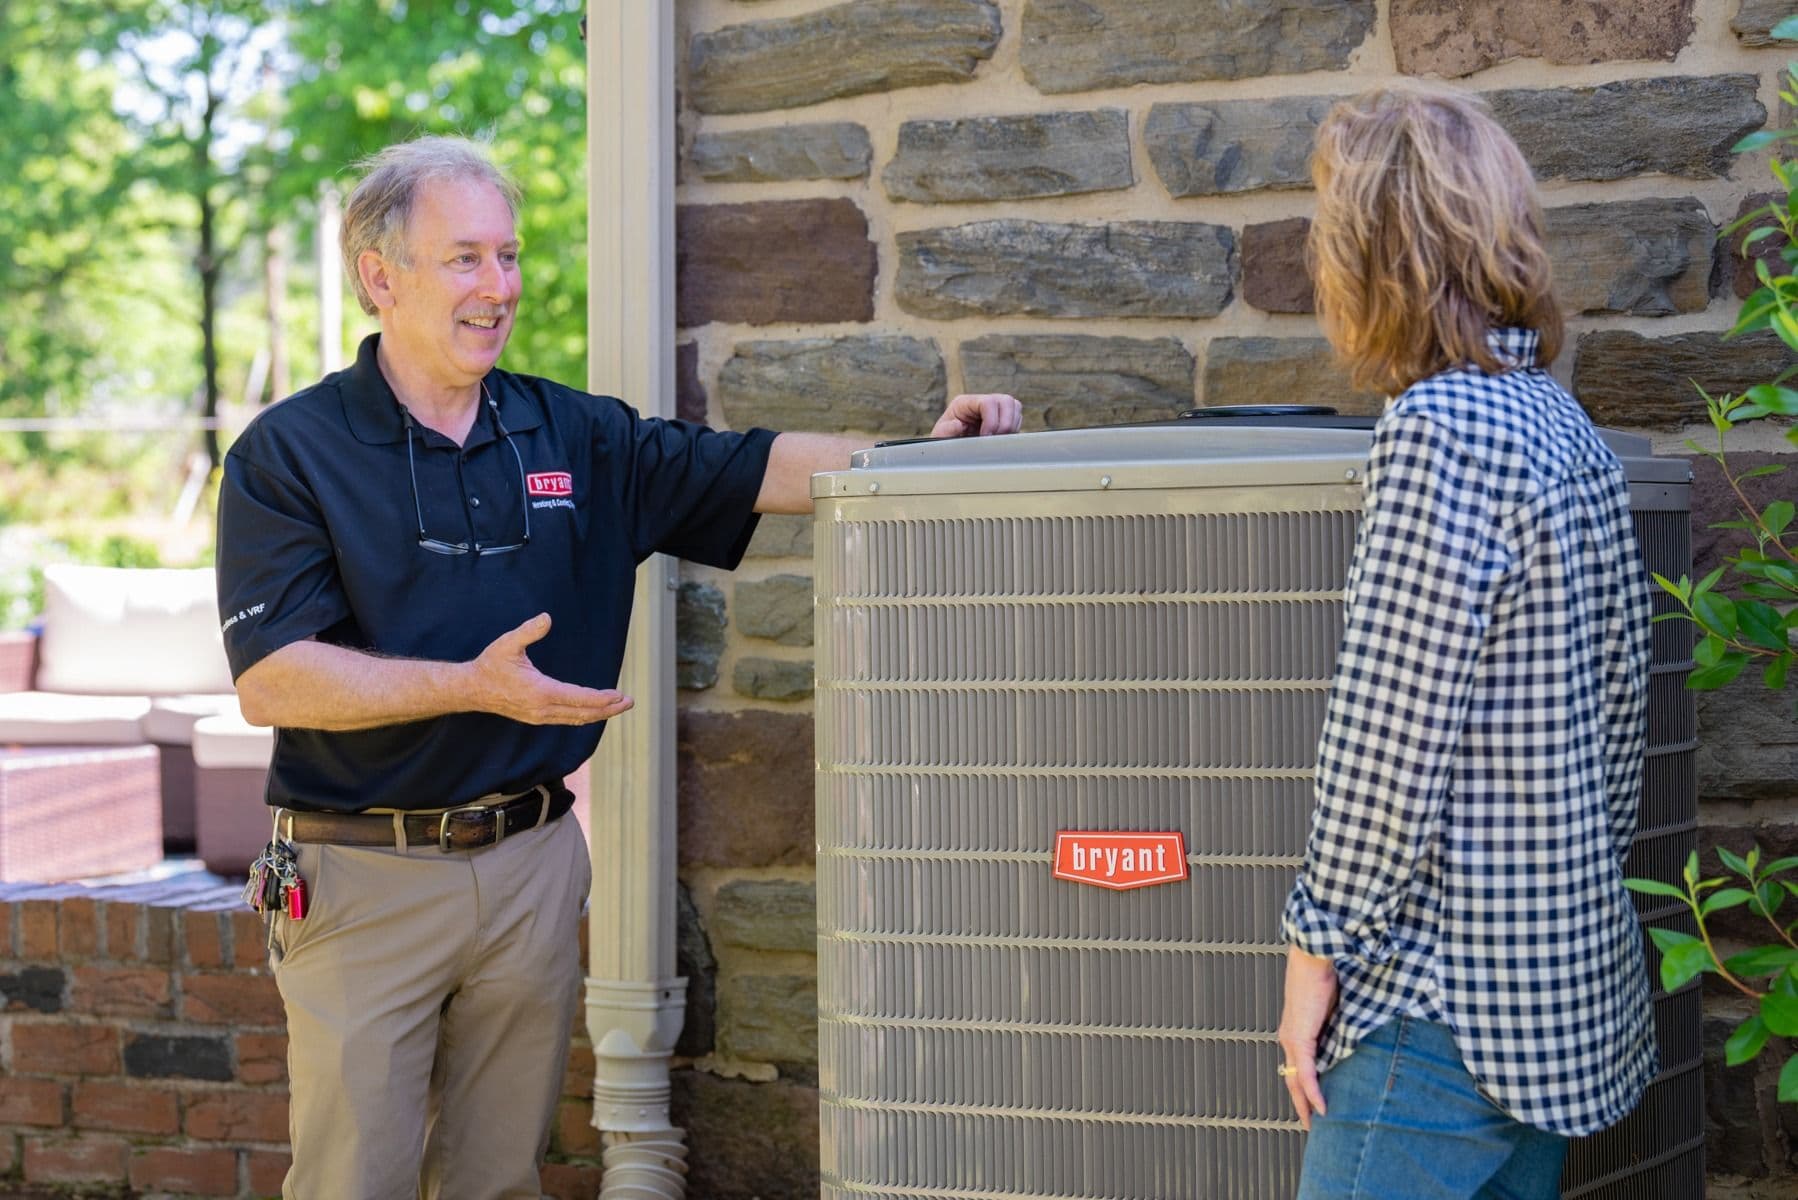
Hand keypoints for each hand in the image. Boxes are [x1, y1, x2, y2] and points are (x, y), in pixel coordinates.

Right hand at [470, 613, 633, 725]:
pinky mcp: (537, 718)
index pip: (579, 699)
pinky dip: (584, 716)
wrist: (471, 689)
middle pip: (583, 713)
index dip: (601, 698)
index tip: (619, 695)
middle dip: (608, 708)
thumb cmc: (490, 665)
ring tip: (618, 706)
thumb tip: (547, 618)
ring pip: (576, 719)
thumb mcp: (507, 644)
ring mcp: (540, 717)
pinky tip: (594, 711)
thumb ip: (528, 631)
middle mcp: (542, 709)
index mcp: (540, 692)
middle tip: (629, 702)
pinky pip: (567, 720)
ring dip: (599, 714)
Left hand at [930, 392, 1022, 438]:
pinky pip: (1017, 418)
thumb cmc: (944, 438)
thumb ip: (946, 430)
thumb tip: (958, 425)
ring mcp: (994, 408)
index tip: (986, 437)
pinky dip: (1013, 430)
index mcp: (966, 402)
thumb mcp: (940, 435)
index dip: (992, 421)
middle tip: (996, 440)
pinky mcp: (1002, 417)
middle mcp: (982, 401)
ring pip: (1015, 407)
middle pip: (1007, 401)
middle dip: (1005, 424)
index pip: (988, 402)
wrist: (949, 445)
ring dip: (1011, 426)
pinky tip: (1001, 440)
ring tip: (998, 441)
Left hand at [1277, 944, 1336, 1130]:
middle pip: (1292, 1079)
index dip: (1305, 1088)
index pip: (1298, 1067)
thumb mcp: (1331, 1009)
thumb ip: (1335, 1027)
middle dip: (1302, 1104)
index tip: (1315, 1105)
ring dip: (1306, 1104)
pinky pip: (1307, 1072)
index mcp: (1295, 1030)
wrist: (1314, 957)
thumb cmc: (1323, 974)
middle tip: (1312, 1125)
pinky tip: (1322, 1107)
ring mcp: (1292, 1038)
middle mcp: (1289, 1037)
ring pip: (1296, 1081)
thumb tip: (1349, 1039)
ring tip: (1316, 1123)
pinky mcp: (1299, 1037)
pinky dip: (1314, 1091)